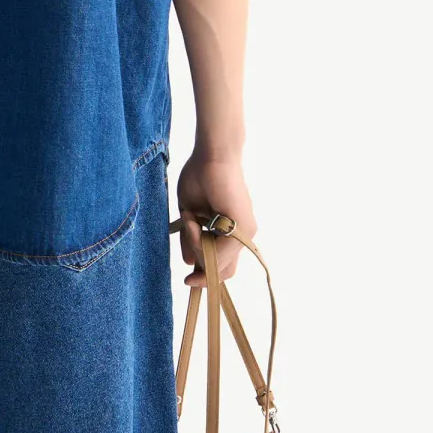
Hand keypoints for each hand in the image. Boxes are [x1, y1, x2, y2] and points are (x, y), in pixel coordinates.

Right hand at [175, 153, 256, 286]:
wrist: (212, 153)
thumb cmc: (200, 176)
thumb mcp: (190, 214)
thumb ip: (192, 239)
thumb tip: (188, 263)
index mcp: (230, 233)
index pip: (223, 267)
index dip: (206, 276)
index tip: (187, 279)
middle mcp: (242, 235)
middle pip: (224, 271)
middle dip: (201, 266)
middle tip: (188, 240)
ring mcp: (245, 232)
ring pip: (219, 262)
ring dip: (197, 247)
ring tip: (189, 221)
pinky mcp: (243, 226)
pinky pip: (220, 250)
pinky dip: (200, 241)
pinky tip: (192, 221)